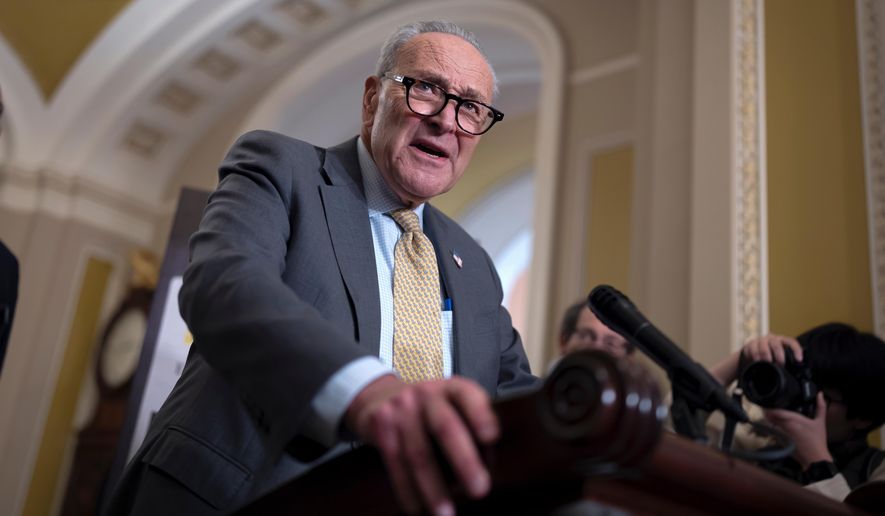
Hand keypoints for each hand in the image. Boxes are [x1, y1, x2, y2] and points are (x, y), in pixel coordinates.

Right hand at [344, 375, 498, 514]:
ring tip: (446, 513)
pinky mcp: (381, 425)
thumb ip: (470, 427)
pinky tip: (416, 508)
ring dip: (433, 488)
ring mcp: (401, 408)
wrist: (379, 396)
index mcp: (452, 388)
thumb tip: (487, 468)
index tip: (491, 437)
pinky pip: (395, 462)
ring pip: (418, 452)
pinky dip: (406, 489)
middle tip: (480, 489)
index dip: (480, 415)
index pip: (469, 396)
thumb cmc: (428, 410)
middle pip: (445, 426)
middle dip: (463, 460)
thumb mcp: (451, 405)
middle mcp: (427, 394)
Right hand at [742, 334, 803, 364]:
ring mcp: (759, 341)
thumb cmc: (768, 354)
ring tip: (768, 365)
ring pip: (764, 349)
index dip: (796, 350)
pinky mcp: (750, 344)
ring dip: (767, 359)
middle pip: (776, 344)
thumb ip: (787, 358)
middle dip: (779, 356)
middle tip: (780, 364)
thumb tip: (797, 366)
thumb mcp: (778, 354)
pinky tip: (758, 363)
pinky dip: (756, 359)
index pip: (791, 342)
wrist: (751, 350)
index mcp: (781, 340)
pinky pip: (753, 352)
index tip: (799, 359)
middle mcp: (770, 338)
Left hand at [764, 392, 831, 468]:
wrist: (815, 458)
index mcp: (794, 420)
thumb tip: (820, 394)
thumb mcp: (820, 422)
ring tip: (769, 416)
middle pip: (770, 416)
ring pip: (769, 424)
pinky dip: (771, 428)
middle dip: (768, 412)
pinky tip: (774, 426)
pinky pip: (772, 432)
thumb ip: (821, 407)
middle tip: (767, 407)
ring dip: (768, 420)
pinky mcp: (780, 441)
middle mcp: (785, 426)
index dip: (771, 407)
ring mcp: (781, 434)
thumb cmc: (818, 440)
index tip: (769, 402)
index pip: (777, 411)